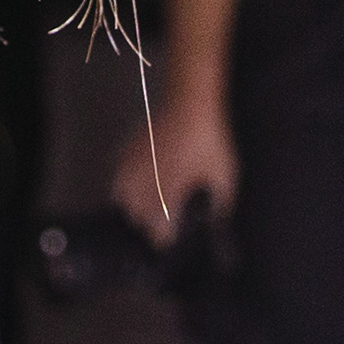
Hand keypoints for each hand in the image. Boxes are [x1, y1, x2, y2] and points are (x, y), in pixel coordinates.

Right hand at [115, 97, 237, 248]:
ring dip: (134, 203)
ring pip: (123, 199)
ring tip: (147, 202)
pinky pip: (118, 176)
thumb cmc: (209, 142)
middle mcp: (145, 186)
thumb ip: (220, 203)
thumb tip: (215, 219)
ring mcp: (132, 168)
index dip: (165, 237)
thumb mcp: (224, 175)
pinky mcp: (126, 151)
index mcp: (169, 195)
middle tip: (162, 218)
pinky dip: (125, 182)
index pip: (158, 231)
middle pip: (137, 218)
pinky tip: (137, 180)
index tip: (170, 237)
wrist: (190, 105)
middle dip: (149, 221)